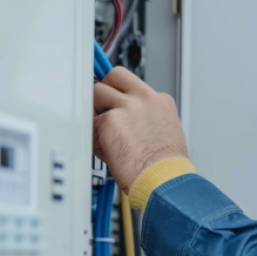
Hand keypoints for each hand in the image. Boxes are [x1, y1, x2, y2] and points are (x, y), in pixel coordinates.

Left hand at [93, 67, 188, 193]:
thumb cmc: (165, 167)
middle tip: (103, 108)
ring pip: (97, 93)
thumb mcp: (164, 132)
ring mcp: (126, 107)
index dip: (121, 95)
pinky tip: (107, 151)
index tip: (115, 101)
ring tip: (106, 134)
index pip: (133, 85)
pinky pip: (92, 123)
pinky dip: (95, 138)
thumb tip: (129, 122)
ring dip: (97, 113)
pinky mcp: (109, 120)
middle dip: (105, 89)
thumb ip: (145, 119)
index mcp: (159, 101)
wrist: (164, 180)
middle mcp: (144, 98)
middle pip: (114, 75)